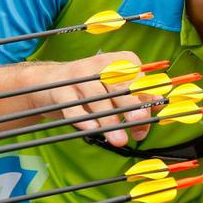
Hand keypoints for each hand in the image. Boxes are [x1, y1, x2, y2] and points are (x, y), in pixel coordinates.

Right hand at [26, 51, 155, 145]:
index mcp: (119, 62)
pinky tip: (92, 129)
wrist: (48, 83)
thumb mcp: (115, 92)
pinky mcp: (60, 88)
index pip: (136, 81)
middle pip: (119, 87)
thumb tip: (153, 115)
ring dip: (109, 120)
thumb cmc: (91, 90)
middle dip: (130, 107)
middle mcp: (100, 64)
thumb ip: (136, 102)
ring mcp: (78, 75)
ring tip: (118, 140)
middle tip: (138, 122)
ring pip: (97, 98)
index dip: (143, 101)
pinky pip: (73, 105)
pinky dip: (83, 118)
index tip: (145, 122)